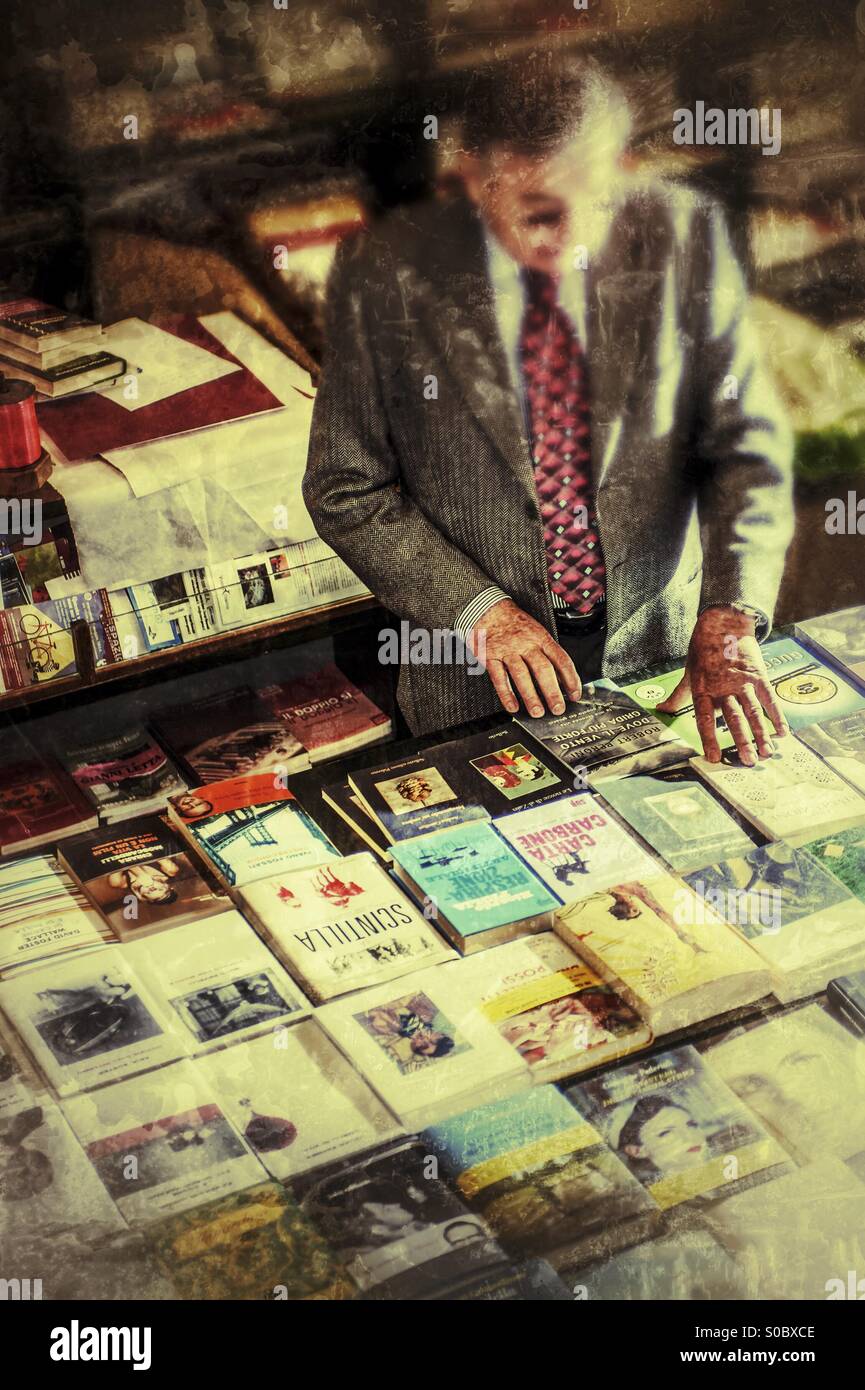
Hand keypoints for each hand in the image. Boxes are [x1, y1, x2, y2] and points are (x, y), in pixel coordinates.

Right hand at [468, 599, 580, 716]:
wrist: (488, 608)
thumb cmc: (515, 623)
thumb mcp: (537, 631)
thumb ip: (548, 652)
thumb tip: (561, 678)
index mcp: (541, 638)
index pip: (561, 659)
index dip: (571, 679)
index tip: (575, 694)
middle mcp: (526, 644)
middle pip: (543, 669)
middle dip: (552, 692)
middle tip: (557, 709)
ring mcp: (507, 650)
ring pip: (521, 675)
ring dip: (530, 696)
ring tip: (537, 712)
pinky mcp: (490, 656)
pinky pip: (499, 678)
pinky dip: (506, 694)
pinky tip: (513, 706)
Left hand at [656, 606, 787, 764]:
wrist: (724, 623)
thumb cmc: (703, 649)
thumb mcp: (688, 673)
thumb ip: (678, 696)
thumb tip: (661, 709)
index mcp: (703, 689)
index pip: (704, 718)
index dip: (709, 739)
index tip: (714, 757)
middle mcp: (723, 688)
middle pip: (734, 718)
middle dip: (742, 741)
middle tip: (749, 762)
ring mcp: (742, 682)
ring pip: (753, 711)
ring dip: (761, 733)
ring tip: (766, 753)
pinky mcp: (758, 675)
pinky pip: (769, 698)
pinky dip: (776, 715)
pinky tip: (782, 732)